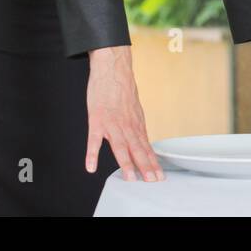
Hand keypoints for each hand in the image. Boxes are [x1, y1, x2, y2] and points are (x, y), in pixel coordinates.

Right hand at [86, 45, 163, 181]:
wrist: (112, 69)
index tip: (158, 175)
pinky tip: (91, 166)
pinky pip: (94, 140)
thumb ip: (136, 125)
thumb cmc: (121, 88)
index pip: (146, 146)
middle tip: (152, 181)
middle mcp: (127, 125)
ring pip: (121, 146)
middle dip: (146, 166)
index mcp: (136, 123)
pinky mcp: (97, 119)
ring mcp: (112, 123)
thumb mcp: (134, 108)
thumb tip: (141, 138)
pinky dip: (92, 154)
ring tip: (130, 178)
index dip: (152, 161)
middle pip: (137, 149)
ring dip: (126, 163)